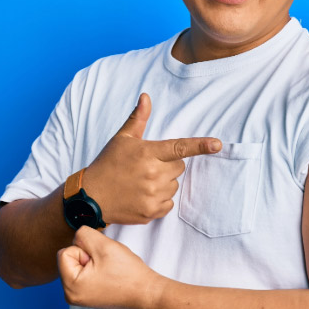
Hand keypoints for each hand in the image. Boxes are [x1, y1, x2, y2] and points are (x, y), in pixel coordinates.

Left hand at [57, 226, 163, 308]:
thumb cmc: (127, 272)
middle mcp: (70, 295)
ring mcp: (78, 297)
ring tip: (107, 269)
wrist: (145, 291)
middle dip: (87, 255)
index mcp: (71, 286)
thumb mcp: (104, 246)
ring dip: (92, 261)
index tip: (100, 260)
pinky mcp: (86, 296)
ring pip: (77, 264)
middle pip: (69, 259)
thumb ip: (84, 235)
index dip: (84, 250)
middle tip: (105, 264)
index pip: (64, 253)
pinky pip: (83, 273)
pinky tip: (108, 275)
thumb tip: (76, 235)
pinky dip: (95, 269)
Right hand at [82, 93, 221, 224]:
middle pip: (179, 167)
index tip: (217, 144)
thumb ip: (138, 119)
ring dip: (164, 183)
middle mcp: (153, 174)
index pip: (180, 147)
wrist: (91, 196)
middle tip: (148, 166)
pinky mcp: (151, 212)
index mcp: (147, 153)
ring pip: (174, 185)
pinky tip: (143, 195)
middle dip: (168, 165)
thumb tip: (146, 97)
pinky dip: (160, 200)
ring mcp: (152, 194)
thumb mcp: (122, 139)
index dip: (200, 145)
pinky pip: (169, 203)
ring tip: (142, 182)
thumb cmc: (108, 163)